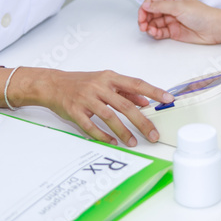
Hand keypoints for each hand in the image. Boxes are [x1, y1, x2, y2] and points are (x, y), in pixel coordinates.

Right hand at [37, 69, 172, 146]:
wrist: (52, 84)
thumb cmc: (81, 83)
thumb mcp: (105, 81)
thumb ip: (125, 90)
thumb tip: (145, 101)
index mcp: (109, 77)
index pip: (136, 83)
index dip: (153, 91)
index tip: (168, 99)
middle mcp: (99, 87)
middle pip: (125, 105)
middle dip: (142, 121)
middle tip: (153, 134)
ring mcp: (87, 99)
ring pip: (109, 117)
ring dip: (123, 132)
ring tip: (133, 142)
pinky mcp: (75, 111)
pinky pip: (91, 126)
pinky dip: (102, 135)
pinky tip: (112, 142)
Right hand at [138, 0, 220, 43]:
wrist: (215, 28)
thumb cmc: (203, 14)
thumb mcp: (179, 6)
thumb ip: (161, 6)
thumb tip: (146, 5)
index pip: (152, 1)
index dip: (145, 8)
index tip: (142, 16)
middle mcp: (171, 9)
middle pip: (151, 13)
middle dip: (145, 19)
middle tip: (143, 26)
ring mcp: (172, 21)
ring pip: (155, 23)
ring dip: (150, 27)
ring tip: (151, 31)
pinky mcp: (174, 32)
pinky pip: (160, 32)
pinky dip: (156, 33)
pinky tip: (155, 33)